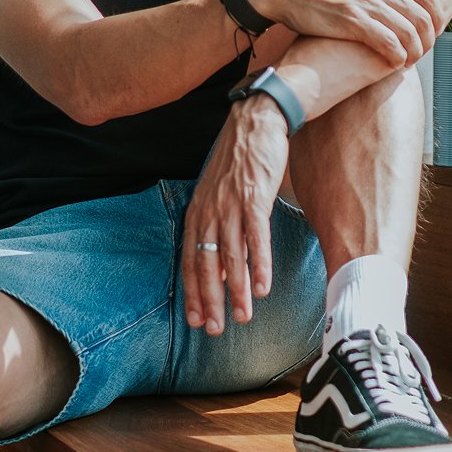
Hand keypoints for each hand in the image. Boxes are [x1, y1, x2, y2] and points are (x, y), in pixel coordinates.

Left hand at [181, 97, 289, 335]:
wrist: (256, 121)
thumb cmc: (239, 161)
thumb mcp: (219, 194)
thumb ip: (218, 230)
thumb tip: (221, 268)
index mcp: (198, 211)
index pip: (189, 259)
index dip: (192, 291)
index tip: (194, 319)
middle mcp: (210, 211)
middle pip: (206, 263)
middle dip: (210, 300)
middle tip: (214, 330)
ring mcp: (232, 205)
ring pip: (231, 257)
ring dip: (236, 290)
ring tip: (242, 318)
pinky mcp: (255, 198)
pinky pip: (257, 238)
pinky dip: (259, 264)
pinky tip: (262, 287)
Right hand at [248, 0, 438, 67]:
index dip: (433, 21)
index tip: (426, 35)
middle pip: (422, 18)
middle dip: (427, 40)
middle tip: (420, 52)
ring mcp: (366, 0)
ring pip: (408, 34)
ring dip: (414, 52)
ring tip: (408, 61)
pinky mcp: (351, 20)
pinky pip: (388, 43)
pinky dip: (397, 57)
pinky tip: (394, 64)